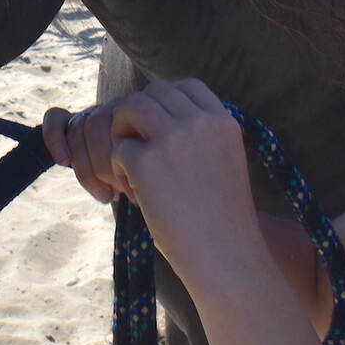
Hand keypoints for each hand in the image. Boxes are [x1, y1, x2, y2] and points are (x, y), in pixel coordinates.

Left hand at [43, 80, 264, 283]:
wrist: (226, 257)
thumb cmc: (222, 221)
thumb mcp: (223, 163)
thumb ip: (198, 136)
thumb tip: (154, 118)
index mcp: (224, 121)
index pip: (186, 86)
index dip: (165, 103)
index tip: (158, 130)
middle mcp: (200, 121)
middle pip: (153, 94)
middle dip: (138, 119)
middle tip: (138, 153)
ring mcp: (174, 138)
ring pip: (130, 108)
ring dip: (122, 133)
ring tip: (129, 167)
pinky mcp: (147, 160)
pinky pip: (118, 149)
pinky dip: (118, 169)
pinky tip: (134, 195)